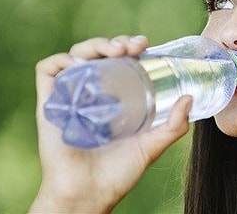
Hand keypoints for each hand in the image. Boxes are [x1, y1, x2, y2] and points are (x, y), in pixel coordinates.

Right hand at [29, 35, 190, 212]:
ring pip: (76, 55)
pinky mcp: (49, 104)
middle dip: (115, 41)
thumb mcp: (151, 146)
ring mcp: (70, 96)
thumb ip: (173, 126)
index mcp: (112, 97)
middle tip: (132, 47)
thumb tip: (189, 98)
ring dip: (94, 44)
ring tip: (114, 51)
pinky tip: (80, 64)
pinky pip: (47, 71)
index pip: (119, 60)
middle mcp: (91, 92)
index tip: (145, 45)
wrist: (88, 194)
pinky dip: (61, 60)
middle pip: (98, 53)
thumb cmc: (117, 173)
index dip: (130, 46)